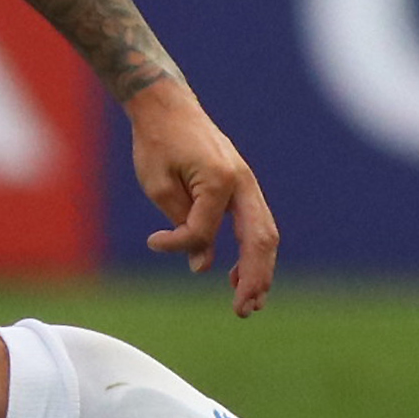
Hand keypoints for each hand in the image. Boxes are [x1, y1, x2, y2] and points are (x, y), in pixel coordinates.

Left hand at [128, 77, 278, 313]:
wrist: (168, 106)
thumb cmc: (157, 141)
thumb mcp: (158, 184)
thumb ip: (183, 225)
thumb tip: (203, 266)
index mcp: (219, 179)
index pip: (204, 230)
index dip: (179, 244)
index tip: (154, 241)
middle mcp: (242, 182)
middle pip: (260, 239)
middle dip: (255, 278)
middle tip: (242, 311)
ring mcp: (247, 184)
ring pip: (264, 234)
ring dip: (260, 271)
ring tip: (248, 303)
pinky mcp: (242, 187)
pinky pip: (256, 224)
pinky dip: (253, 252)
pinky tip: (238, 276)